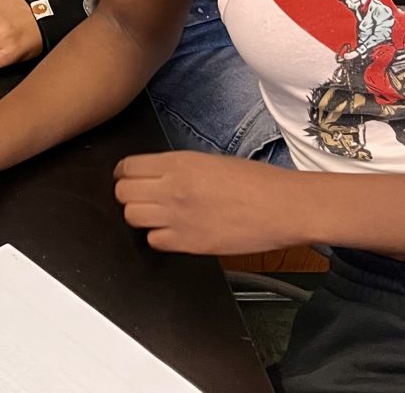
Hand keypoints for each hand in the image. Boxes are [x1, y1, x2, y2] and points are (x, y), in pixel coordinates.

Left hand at [113, 151, 302, 255]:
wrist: (282, 206)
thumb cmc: (254, 181)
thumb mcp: (208, 160)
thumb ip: (176, 167)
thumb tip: (154, 175)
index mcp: (177, 163)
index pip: (127, 167)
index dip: (123, 173)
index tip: (126, 177)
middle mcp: (172, 188)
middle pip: (122, 193)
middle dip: (126, 194)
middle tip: (139, 197)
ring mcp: (178, 217)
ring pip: (131, 217)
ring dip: (140, 216)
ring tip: (155, 215)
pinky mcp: (189, 243)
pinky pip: (154, 241)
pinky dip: (158, 238)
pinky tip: (172, 232)